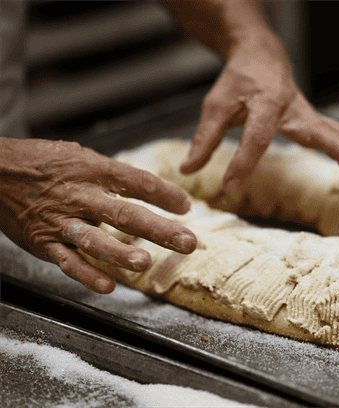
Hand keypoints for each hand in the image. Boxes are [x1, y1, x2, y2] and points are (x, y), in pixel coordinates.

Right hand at [0, 138, 196, 293]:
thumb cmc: (46, 164)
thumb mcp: (83, 158)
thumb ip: (118, 177)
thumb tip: (160, 193)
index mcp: (93, 170)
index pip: (137, 181)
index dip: (164, 194)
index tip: (186, 206)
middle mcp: (79, 195)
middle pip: (124, 212)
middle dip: (159, 229)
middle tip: (187, 241)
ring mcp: (61, 221)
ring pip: (94, 240)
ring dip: (121, 253)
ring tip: (144, 262)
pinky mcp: (44, 242)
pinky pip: (68, 262)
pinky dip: (88, 276)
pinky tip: (108, 286)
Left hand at [179, 35, 338, 192]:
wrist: (260, 54)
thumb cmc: (236, 80)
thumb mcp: (215, 105)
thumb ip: (205, 138)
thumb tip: (189, 171)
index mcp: (265, 103)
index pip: (256, 137)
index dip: (243, 161)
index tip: (230, 186)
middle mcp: (292, 108)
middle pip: (316, 130)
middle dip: (335, 148)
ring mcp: (307, 113)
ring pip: (336, 130)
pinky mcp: (313, 119)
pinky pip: (336, 133)